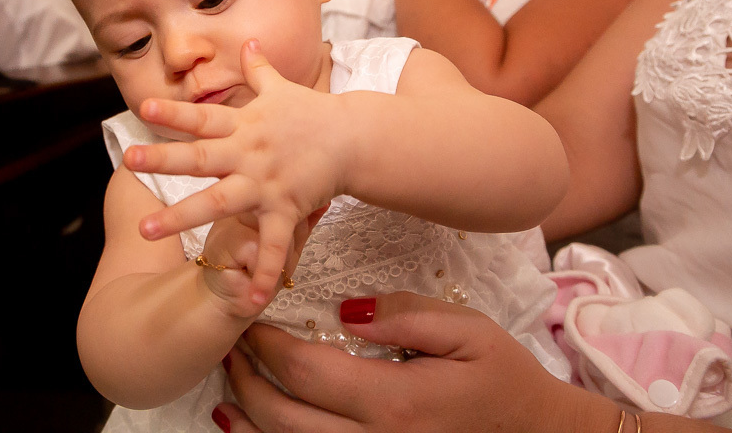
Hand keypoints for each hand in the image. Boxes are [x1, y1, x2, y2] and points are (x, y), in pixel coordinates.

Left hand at [124, 39, 343, 304]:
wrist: (356, 139)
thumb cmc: (315, 115)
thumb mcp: (284, 88)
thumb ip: (259, 68)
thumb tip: (248, 39)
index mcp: (244, 124)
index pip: (203, 117)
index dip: (174, 112)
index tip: (143, 107)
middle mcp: (249, 153)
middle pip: (200, 157)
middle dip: (163, 159)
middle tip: (127, 160)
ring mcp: (266, 183)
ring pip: (219, 202)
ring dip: (181, 217)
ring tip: (144, 230)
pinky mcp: (286, 209)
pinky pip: (273, 246)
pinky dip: (261, 273)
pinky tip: (245, 300)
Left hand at [214, 292, 609, 432]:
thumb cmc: (502, 379)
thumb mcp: (467, 330)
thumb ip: (405, 315)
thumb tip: (346, 310)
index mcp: (395, 401)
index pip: (306, 372)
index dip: (267, 346)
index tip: (252, 321)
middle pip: (284, 417)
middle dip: (246, 379)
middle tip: (230, 346)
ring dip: (249, 419)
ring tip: (228, 388)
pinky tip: (253, 429)